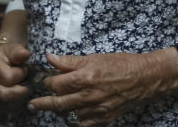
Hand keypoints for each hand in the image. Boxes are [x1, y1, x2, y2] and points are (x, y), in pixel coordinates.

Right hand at [0, 40, 31, 108]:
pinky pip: (3, 109)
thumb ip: (19, 52)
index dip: (21, 74)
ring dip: (18, 98)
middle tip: (26, 84)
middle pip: (5, 95)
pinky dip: (13, 104)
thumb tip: (26, 54)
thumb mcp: (13, 49)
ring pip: (6, 105)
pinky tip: (15, 94)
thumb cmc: (7, 55)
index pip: (9, 78)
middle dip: (21, 91)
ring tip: (20, 87)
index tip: (24, 69)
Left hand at [28, 51, 176, 125]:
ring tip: (52, 107)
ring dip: (59, 111)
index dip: (48, 82)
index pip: (57, 84)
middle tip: (33, 104)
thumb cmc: (121, 64)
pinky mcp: (104, 118)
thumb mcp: (94, 57)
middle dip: (43, 103)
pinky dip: (75, 121)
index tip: (45, 81)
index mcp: (86, 77)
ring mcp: (97, 109)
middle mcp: (90, 95)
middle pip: (59, 103)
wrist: (145, 78)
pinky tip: (71, 116)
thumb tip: (50, 58)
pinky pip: (83, 125)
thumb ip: (70, 61)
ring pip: (69, 114)